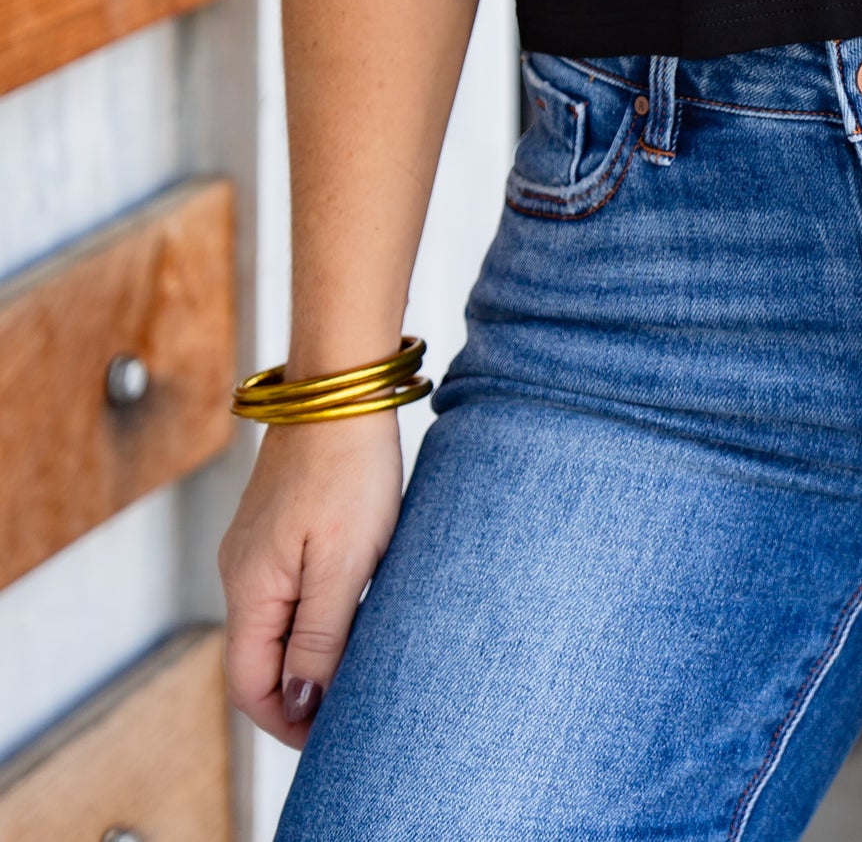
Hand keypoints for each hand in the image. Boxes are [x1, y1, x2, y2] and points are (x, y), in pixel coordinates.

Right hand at [219, 414, 402, 745]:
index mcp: (250, 588)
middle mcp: (241, 572)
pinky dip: (315, 615)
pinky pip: (287, 591)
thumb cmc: (348, 467)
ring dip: (310, 653)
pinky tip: (354, 609)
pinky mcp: (278, 525)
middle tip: (354, 705)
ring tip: (362, 661)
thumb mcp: (345, 562)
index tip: (334, 735)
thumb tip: (300, 700)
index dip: (288, 721)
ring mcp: (256, 547)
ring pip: (275, 625)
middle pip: (258, 660)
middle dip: (300, 693)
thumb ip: (321, 635)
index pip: (250, 686)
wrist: (340, 386)